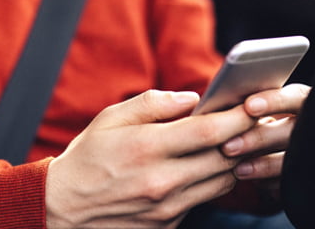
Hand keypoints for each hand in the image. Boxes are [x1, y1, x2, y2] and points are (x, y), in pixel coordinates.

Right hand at [45, 90, 256, 227]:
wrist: (60, 209)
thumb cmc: (86, 158)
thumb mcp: (110, 119)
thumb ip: (154, 103)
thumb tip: (192, 98)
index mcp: (147, 148)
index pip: (210, 131)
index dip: (238, 116)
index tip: (252, 104)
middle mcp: (161, 181)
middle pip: (225, 158)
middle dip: (245, 137)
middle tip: (254, 120)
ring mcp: (167, 208)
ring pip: (222, 181)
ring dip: (233, 160)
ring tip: (232, 141)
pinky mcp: (168, 224)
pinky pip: (204, 199)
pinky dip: (212, 180)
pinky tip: (206, 166)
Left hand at [220, 84, 314, 200]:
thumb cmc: (286, 129)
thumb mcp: (279, 115)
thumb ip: (257, 111)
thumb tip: (222, 111)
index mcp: (312, 103)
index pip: (296, 97)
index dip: (274, 101)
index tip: (248, 106)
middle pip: (294, 130)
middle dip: (258, 138)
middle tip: (228, 147)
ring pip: (296, 161)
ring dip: (263, 166)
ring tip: (239, 169)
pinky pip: (298, 184)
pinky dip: (274, 184)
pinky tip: (257, 183)